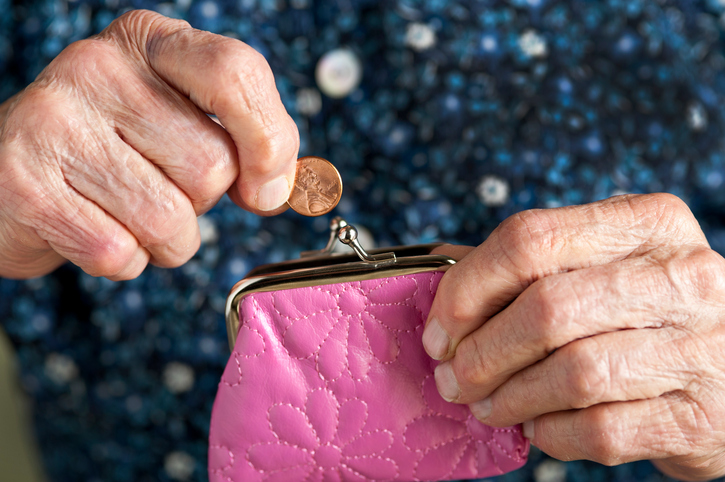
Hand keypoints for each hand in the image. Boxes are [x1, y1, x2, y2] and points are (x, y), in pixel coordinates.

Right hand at [0, 10, 298, 279]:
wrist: (12, 175)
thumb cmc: (115, 150)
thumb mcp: (182, 121)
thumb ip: (245, 141)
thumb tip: (278, 187)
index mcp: (151, 42)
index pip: (236, 73)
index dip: (268, 140)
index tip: (264, 187)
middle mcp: (98, 68)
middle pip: (211, 165)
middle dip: (200, 201)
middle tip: (157, 184)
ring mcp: (55, 122)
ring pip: (170, 219)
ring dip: (166, 239)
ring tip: (126, 211)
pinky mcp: (26, 183)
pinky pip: (120, 252)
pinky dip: (124, 259)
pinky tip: (95, 227)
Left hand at [425, 193, 724, 480]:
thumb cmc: (644, 312)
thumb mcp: (598, 266)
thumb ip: (525, 265)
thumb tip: (437, 273)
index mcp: (646, 223)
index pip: (530, 238)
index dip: (466, 289)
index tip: (439, 330)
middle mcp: (681, 276)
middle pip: (546, 308)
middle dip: (481, 353)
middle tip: (454, 379)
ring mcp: (702, 346)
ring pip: (573, 373)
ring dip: (510, 398)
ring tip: (487, 407)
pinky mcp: (701, 416)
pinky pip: (601, 429)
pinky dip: (552, 434)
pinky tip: (536, 428)